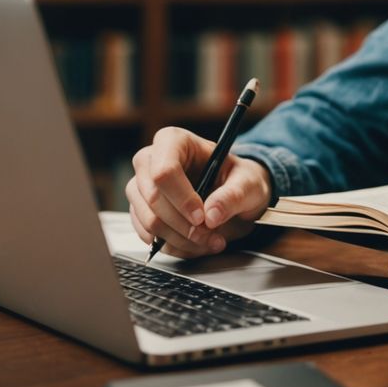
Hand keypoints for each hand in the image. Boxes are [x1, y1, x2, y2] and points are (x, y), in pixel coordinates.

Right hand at [126, 126, 272, 258]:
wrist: (234, 194)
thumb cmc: (238, 179)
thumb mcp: (248, 182)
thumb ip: (233, 196)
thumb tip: (212, 214)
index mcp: (174, 141)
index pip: (164, 170)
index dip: (182, 198)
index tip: (202, 217)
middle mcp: (151, 161)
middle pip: (153, 198)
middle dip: (184, 225)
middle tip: (211, 234)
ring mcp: (140, 187)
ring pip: (149, 221)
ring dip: (181, 239)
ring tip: (210, 240)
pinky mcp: (139, 211)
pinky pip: (148, 236)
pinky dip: (175, 246)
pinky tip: (197, 243)